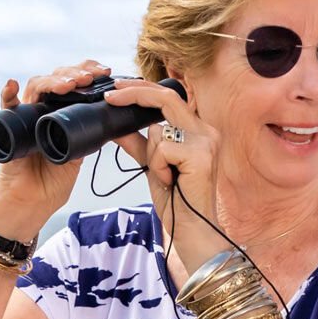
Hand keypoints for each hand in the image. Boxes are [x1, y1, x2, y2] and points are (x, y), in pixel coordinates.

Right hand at [0, 59, 109, 242]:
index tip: (107, 72)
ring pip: (36, 86)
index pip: (74, 82)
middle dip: (75, 74)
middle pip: (57, 79)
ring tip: (69, 85)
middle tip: (91, 78)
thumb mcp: (79, 155)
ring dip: (53, 82)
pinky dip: (7, 94)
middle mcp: (43, 108)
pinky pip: (5, 107)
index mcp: (63, 112)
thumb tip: (110, 122)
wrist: (33, 202)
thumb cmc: (53, 180)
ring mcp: (26, 115)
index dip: (89, 72)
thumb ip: (89, 138)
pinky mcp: (9, 127)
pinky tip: (12, 85)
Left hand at [103, 76, 226, 266]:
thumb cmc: (177, 201)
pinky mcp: (200, 155)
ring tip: (166, 177)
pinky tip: (170, 181)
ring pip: (158, 130)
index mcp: (198, 131)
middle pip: (166, 98)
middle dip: (134, 94)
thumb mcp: (153, 165)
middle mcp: (207, 131)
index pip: (169, 98)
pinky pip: (161, 149)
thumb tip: (115, 126)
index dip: (142, 89)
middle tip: (110, 98)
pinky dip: (158, 167)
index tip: (117, 90)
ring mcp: (206, 142)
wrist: (192, 229)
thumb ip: (138, 143)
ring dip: (151, 156)